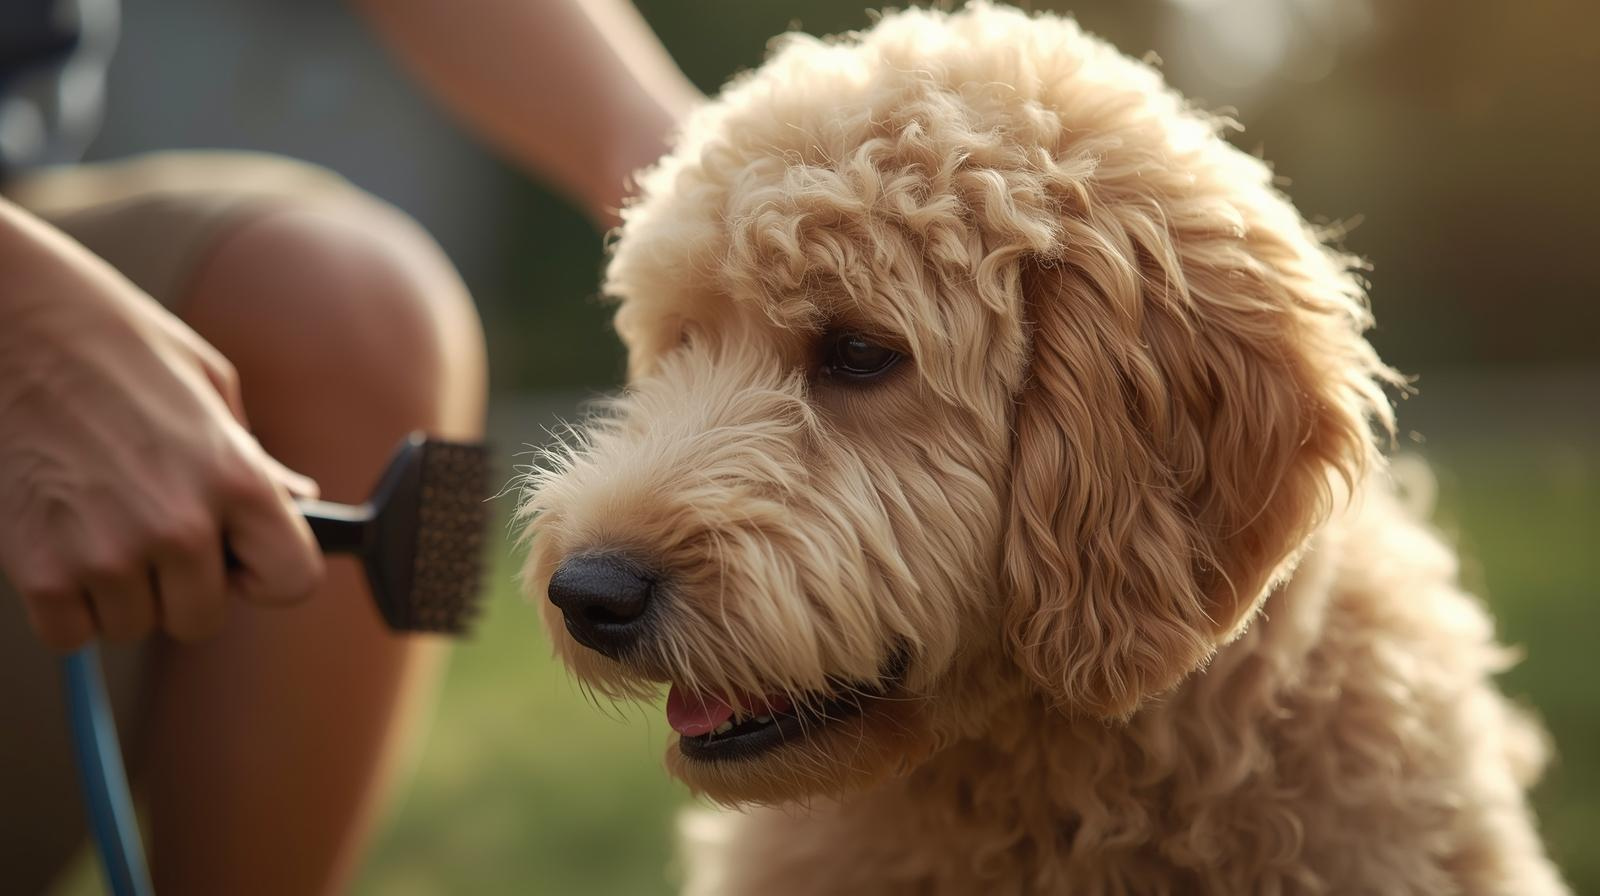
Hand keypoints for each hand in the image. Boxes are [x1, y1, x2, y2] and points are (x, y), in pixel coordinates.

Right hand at [0, 200, 324, 649]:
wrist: (1, 316)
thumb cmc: (106, 338)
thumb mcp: (206, 382)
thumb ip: (254, 458)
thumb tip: (298, 499)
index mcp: (235, 477)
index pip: (292, 581)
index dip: (267, 573)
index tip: (241, 558)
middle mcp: (180, 524)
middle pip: (204, 617)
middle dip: (183, 584)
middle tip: (150, 529)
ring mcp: (107, 553)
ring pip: (134, 625)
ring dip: (120, 590)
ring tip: (98, 517)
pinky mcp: (39, 570)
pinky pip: (71, 632)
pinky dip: (66, 602)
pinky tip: (60, 540)